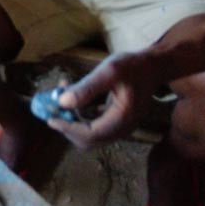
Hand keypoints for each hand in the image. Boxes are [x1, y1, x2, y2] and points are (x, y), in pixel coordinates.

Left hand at [47, 51, 161, 149]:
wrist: (153, 66)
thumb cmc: (134, 66)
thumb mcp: (109, 72)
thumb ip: (86, 88)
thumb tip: (62, 103)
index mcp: (121, 119)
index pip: (90, 135)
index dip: (68, 129)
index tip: (50, 119)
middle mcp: (121, 128)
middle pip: (87, 139)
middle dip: (67, 124)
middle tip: (52, 106)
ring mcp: (118, 126)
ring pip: (88, 131)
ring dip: (71, 116)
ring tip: (61, 91)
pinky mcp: (114, 120)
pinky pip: (93, 122)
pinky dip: (79, 111)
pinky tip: (72, 91)